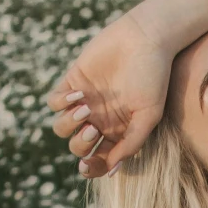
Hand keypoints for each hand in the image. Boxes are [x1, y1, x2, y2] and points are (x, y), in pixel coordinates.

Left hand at [46, 8, 174, 177]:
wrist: (145, 37)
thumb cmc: (153, 76)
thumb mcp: (149, 114)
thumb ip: (131, 142)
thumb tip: (112, 170)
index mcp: (117, 132)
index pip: (98, 159)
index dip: (90, 168)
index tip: (87, 166)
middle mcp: (99, 120)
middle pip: (77, 146)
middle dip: (81, 144)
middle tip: (93, 128)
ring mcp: (84, 101)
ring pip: (61, 127)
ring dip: (69, 123)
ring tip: (85, 107)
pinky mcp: (73, 81)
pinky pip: (54, 102)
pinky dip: (61, 102)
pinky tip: (78, 94)